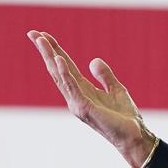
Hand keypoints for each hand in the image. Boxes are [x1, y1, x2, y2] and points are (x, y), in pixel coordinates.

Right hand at [27, 31, 156, 167]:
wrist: (134, 135)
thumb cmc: (124, 117)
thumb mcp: (116, 89)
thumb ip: (105, 76)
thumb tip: (93, 60)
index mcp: (82, 91)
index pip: (65, 67)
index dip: (55, 51)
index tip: (43, 35)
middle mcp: (75, 96)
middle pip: (57, 69)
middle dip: (46, 51)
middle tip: (33, 33)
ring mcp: (77, 103)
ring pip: (60, 76)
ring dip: (51, 57)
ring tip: (42, 40)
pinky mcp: (84, 108)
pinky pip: (73, 88)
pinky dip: (65, 73)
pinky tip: (59, 59)